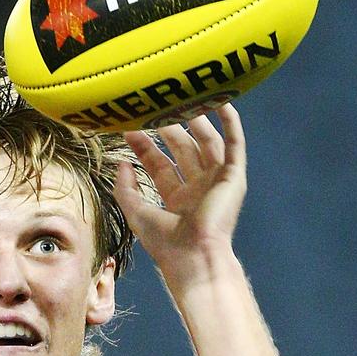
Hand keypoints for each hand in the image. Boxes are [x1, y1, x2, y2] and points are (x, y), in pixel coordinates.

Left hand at [114, 105, 246, 285]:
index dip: (144, 145)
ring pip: (206, 143)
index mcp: (177, 200)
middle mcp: (198, 188)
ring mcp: (217, 182)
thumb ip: (126, 188)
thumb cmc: (167, 245)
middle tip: (153, 105)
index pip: (159, 164)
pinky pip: (234, 145)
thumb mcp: (137, 213)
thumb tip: (122, 163)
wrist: (194, 258)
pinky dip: (230, 124)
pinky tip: (221, 103)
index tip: (129, 126)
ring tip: (182, 97)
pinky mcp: (234, 178)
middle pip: (182, 149)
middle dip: (167, 128)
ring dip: (196, 121)